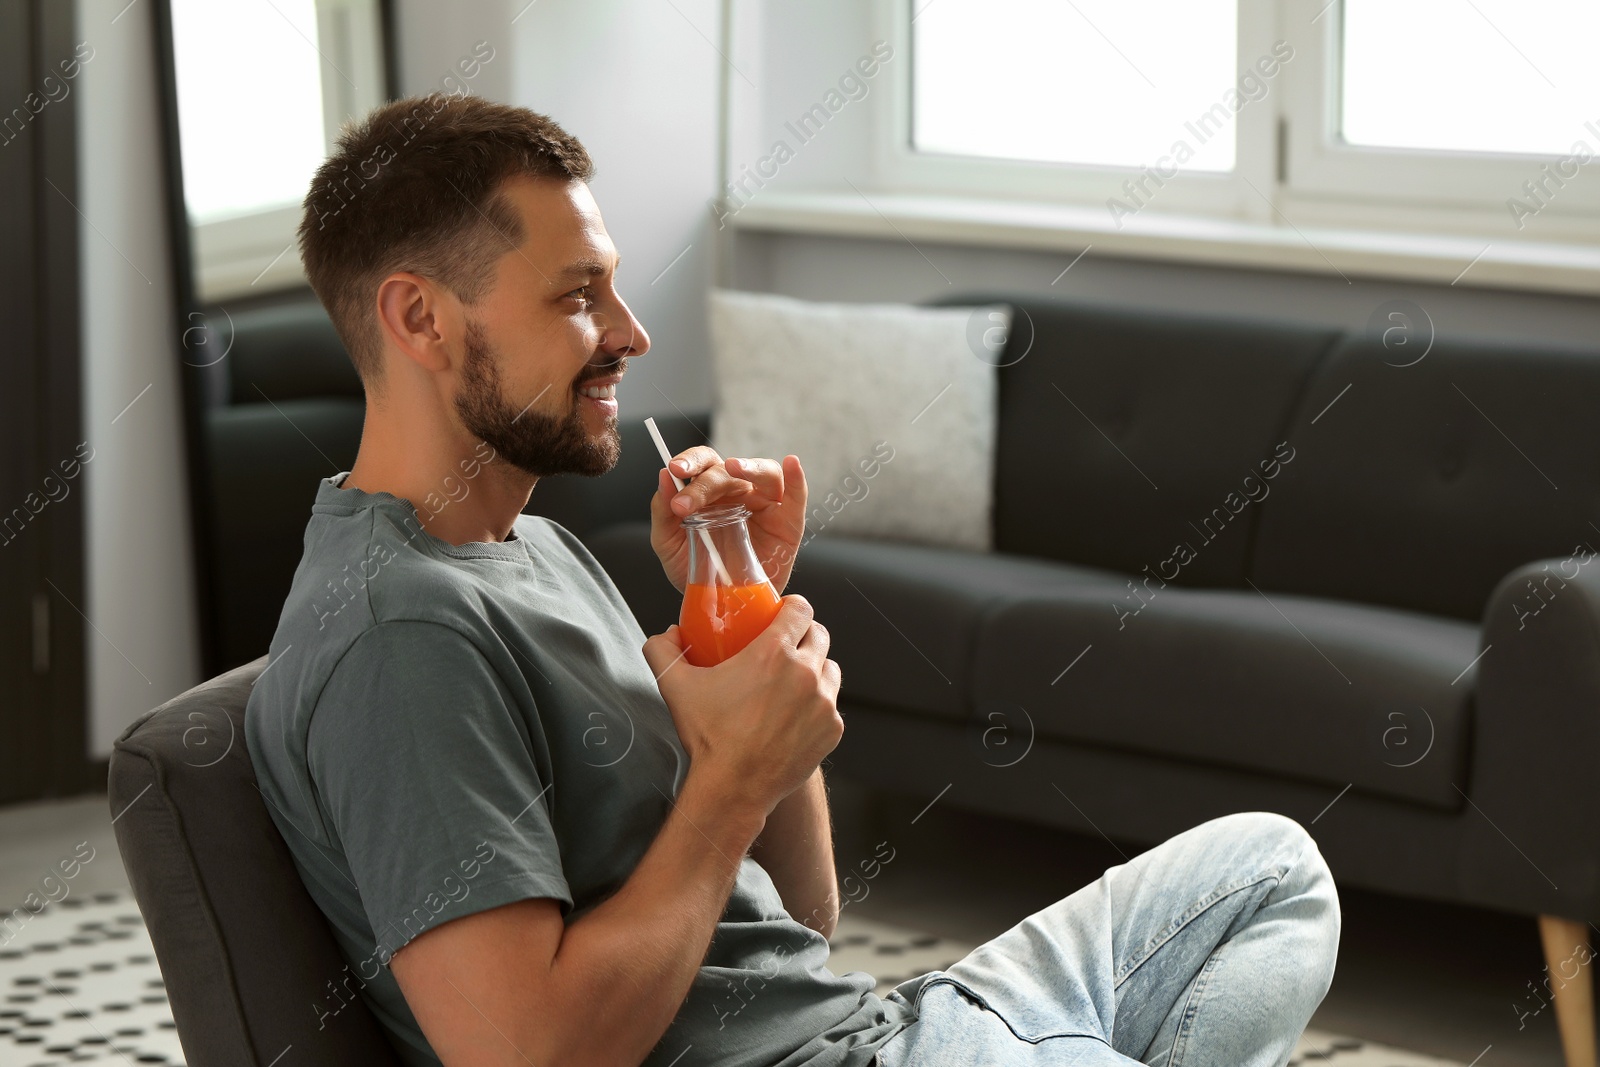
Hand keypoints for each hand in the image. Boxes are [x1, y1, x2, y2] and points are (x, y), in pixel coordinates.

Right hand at [641, 596, 842, 817]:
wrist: (733, 788)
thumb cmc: (708, 737)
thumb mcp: (676, 687)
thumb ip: (663, 651)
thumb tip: (668, 633)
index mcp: (774, 653)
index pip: (801, 608)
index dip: (793, 606)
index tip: (784, 613)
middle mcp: (805, 673)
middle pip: (819, 634)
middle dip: (804, 635)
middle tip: (785, 648)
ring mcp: (824, 703)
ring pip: (829, 669)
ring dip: (815, 669)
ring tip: (793, 682)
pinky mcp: (832, 729)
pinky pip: (831, 705)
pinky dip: (818, 706)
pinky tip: (795, 715)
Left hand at [649, 448, 806, 593]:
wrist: (722, 608)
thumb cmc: (698, 572)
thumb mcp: (669, 544)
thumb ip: (662, 512)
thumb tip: (663, 477)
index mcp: (711, 492)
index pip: (704, 463)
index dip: (690, 460)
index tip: (674, 470)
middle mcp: (740, 492)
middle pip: (728, 472)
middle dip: (704, 483)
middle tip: (684, 506)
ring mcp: (766, 505)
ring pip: (766, 472)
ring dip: (750, 467)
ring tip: (734, 467)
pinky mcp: (788, 523)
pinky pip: (797, 496)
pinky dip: (797, 479)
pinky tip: (791, 464)